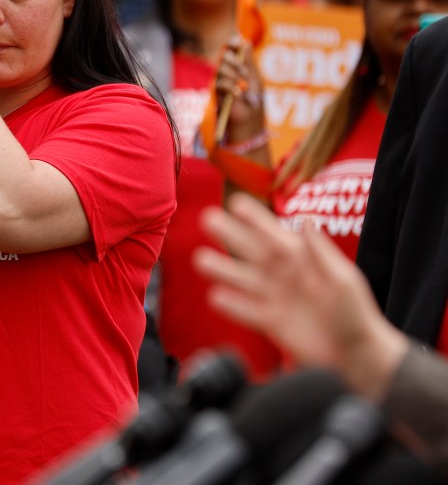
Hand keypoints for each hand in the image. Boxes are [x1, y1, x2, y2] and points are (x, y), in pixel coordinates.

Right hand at [193, 194, 407, 399]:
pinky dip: (232, 305)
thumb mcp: (343, 278)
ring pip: (243, 279)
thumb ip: (321, 252)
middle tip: (207, 218)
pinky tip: (215, 296)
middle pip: (251, 251)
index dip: (255, 218)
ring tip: (200, 259)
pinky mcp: (271, 323)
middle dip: (229, 235)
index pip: (274, 234)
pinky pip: (246, 310)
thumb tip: (305, 221)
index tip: (235, 202)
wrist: (357, 355)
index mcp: (303, 260)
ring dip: (222, 269)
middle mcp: (285, 275)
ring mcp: (276, 298)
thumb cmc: (356, 313)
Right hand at [214, 38, 265, 143]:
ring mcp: (220, 84)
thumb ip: (249, 61)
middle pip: (223, 57)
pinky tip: (239, 94)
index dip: (231, 44)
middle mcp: (225, 74)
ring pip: (220, 69)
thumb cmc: (255, 104)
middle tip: (245, 73)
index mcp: (236, 68)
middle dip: (235, 61)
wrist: (250, 124)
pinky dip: (230, 86)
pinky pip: (219, 83)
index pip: (229, 50)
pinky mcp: (216, 95)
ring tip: (244, 84)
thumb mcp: (256, 79)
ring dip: (233, 74)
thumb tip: (245, 41)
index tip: (236, 40)